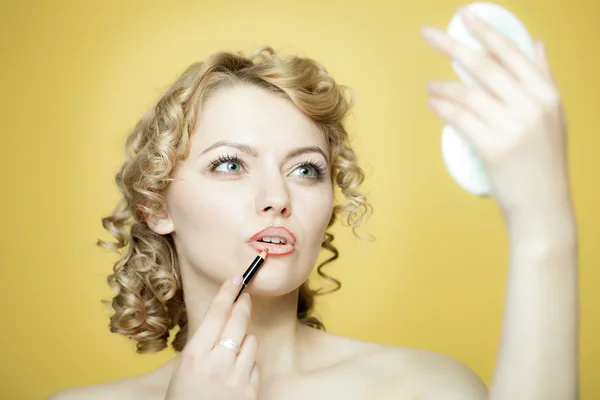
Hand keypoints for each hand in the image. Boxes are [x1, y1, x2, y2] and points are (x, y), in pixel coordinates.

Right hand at [165, 276, 259, 399]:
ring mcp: (236, 378)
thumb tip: (223, 320)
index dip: (228, 292)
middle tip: (246, 296)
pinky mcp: (250, 392)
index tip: (236, 278)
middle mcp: (216, 364)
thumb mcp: (184, 369)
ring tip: (232, 351)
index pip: (216, 313)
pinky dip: (249, 364)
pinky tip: (237, 374)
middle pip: (238, 321)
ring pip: (251, 342)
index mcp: (195, 355)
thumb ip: (203, 346)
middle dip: (244, 304)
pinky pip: (255, 365)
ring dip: (245, 340)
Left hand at [422, 8, 570, 220]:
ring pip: (468, 93)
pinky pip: (460, 118)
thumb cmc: (543, 162)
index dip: (486, 32)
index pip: (512, 54)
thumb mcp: (554, 117)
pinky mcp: (494, 147)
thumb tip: (537, 43)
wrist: (542, 206)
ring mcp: (514, 126)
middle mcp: (532, 106)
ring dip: (443, 86)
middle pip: (485, 67)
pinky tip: (433, 103)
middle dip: (452, 46)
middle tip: (427, 33)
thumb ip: (544, 78)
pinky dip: (443, 108)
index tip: (466, 17)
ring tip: (429, 86)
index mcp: (547, 95)